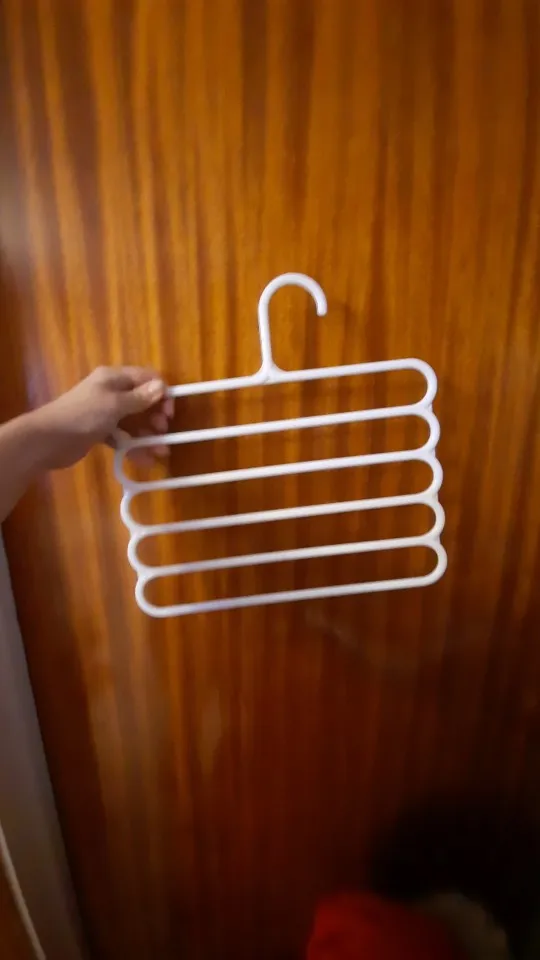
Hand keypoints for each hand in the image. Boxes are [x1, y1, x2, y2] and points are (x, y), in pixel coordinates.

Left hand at [34, 366, 173, 468]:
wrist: (48, 440)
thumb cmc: (83, 416)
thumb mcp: (115, 405)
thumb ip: (140, 398)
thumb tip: (162, 386)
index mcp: (113, 378)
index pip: (146, 378)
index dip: (161, 393)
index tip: (169, 413)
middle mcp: (110, 392)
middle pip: (142, 400)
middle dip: (156, 416)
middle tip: (164, 432)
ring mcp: (104, 412)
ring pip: (134, 421)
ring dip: (148, 435)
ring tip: (161, 452)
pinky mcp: (99, 431)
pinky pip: (123, 437)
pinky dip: (134, 446)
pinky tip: (145, 460)